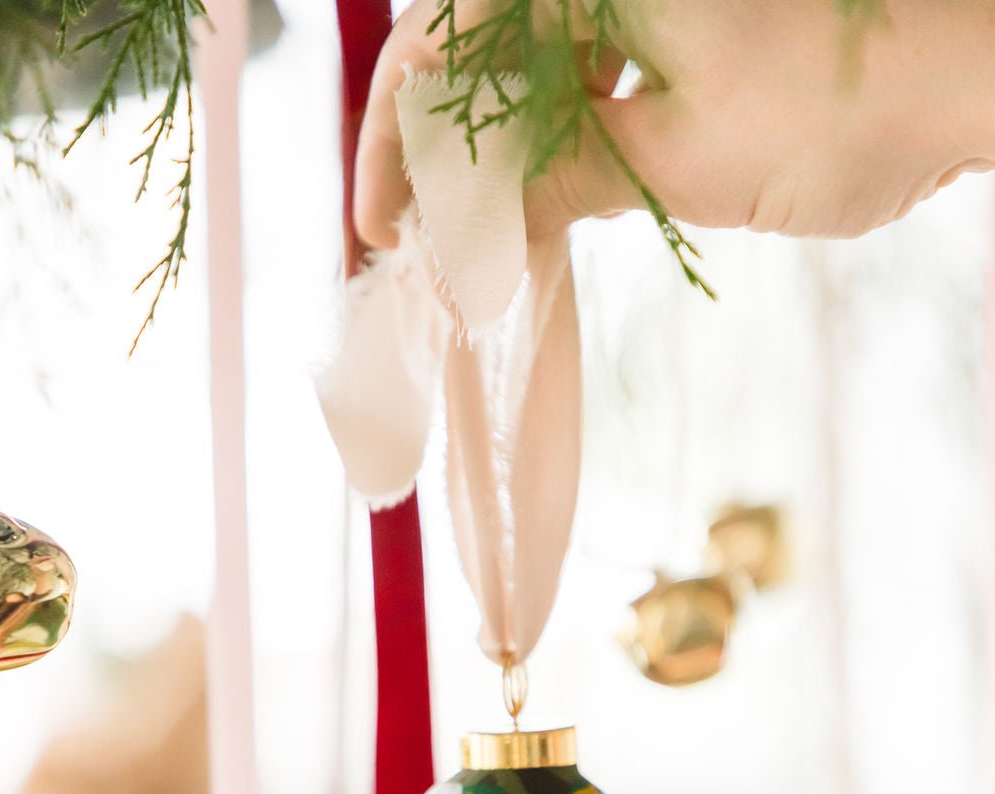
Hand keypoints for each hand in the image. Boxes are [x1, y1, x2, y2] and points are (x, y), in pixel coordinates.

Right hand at [355, 0, 994, 247]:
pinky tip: (542, 205)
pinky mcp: (675, 24)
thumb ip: (556, 182)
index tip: (382, 230)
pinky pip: (583, 75)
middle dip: (437, 153)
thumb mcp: (680, 161)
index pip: (446, 47)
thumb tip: (461, 230)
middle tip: (416, 243)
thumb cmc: (838, 107)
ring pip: (526, 69)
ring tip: (471, 239)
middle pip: (475, 53)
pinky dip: (554, 142)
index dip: (400, 145)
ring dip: (493, 155)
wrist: (964, 74)